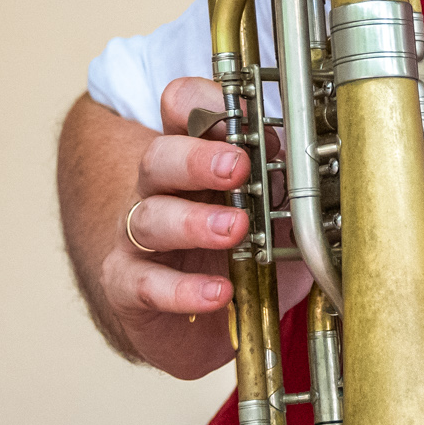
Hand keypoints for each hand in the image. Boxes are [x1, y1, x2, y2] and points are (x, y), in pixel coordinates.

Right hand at [64, 78, 307, 377]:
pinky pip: (143, 284)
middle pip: (159, 158)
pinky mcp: (128, 286)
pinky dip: (182, 290)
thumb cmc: (239, 252)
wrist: (206, 320)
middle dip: (197, 159)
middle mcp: (161, 192)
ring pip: (150, 218)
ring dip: (193, 222)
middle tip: (235, 167)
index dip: (202, 104)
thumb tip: (295, 154)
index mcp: (195, 161)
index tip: (236, 112)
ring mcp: (139, 238)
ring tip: (234, 229)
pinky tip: (218, 292)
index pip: (183, 112)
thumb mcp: (271, 209)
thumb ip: (278, 180)